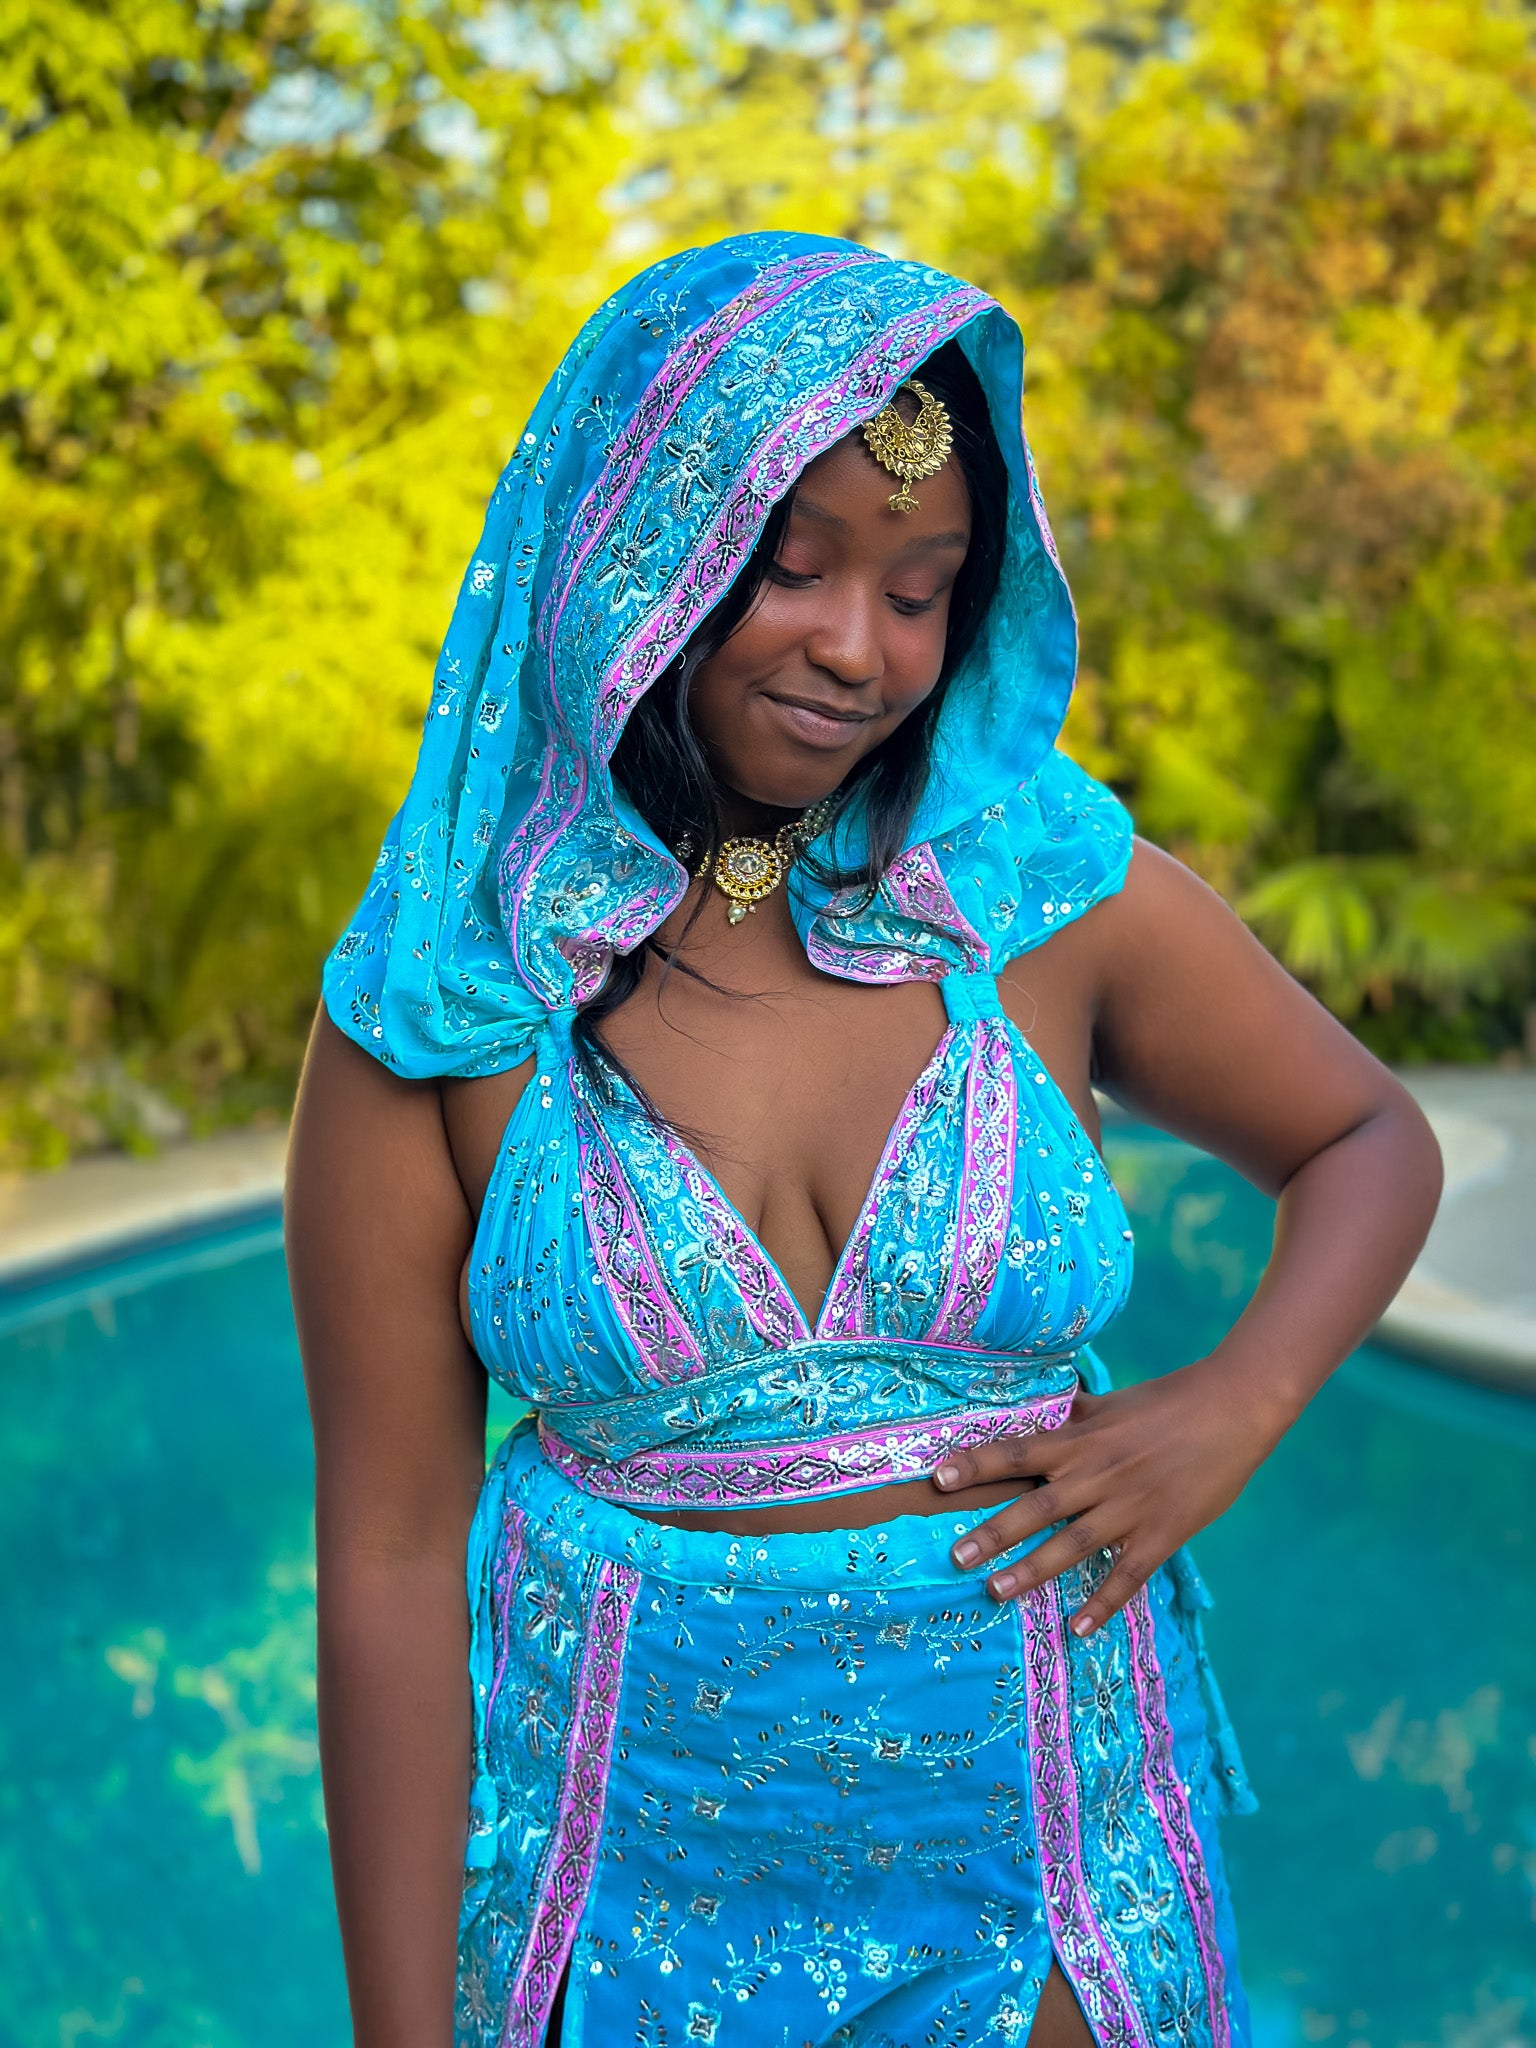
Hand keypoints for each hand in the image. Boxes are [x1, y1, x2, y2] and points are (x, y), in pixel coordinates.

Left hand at [934, 1357, 1287, 1633]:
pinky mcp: (1163, 1534)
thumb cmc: (1172, 1400)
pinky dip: (1103, 1603)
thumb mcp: (1114, 1404)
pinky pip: (1127, 1575)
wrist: (1235, 1409)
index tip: (939, 1478)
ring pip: (1073, 1545)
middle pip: (1036, 1507)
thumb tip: (1045, 1411)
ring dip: (1033, 1570)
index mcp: (1083, 1440)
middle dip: (994, 1533)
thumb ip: (1077, 1416)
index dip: (977, 1464)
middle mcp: (1099, 1475)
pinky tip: (1079, 1628)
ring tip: (996, 1591)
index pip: (1018, 1451)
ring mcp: (1130, 1508)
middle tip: (956, 1556)